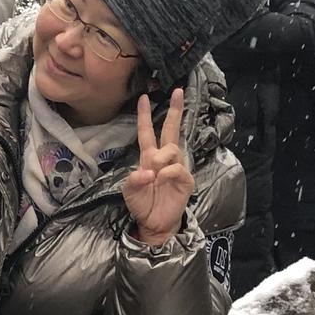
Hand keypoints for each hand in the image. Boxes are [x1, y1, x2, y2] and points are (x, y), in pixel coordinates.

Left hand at [125, 89, 192, 246]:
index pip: (147, 132)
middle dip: (174, 110)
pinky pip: (176, 168)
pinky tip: (160, 180)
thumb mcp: (129, 190)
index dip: (145, 116)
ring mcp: (177, 167)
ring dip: (160, 157)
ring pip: (172, 149)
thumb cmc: (142, 204)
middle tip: (177, 91)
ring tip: (153, 172)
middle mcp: (164, 159)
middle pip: (170, 130)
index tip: (143, 98)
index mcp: (149, 157)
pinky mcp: (185, 179)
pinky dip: (166, 172)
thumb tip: (146, 171)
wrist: (154, 223)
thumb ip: (133, 179)